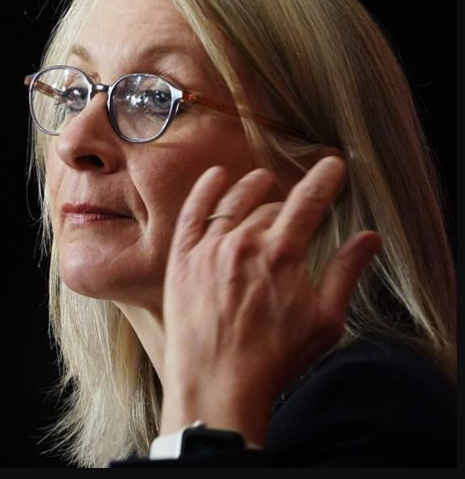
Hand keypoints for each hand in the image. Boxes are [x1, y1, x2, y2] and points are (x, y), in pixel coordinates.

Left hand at [158, 156, 381, 445]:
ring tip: (260, 180)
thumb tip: (368, 238)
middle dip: (288, 203)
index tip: (333, 166)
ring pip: (232, 203)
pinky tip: (216, 176)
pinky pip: (192, 213)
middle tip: (295, 206)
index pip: (308, 202)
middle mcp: (243, 242)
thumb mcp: (324, 320)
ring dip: (251, 187)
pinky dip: (205, 190)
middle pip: (271, 206)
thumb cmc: (274, 359)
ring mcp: (208, 248)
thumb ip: (344, 272)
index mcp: (282, 254)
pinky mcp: (182, 259)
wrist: (217, 384)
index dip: (324, 180)